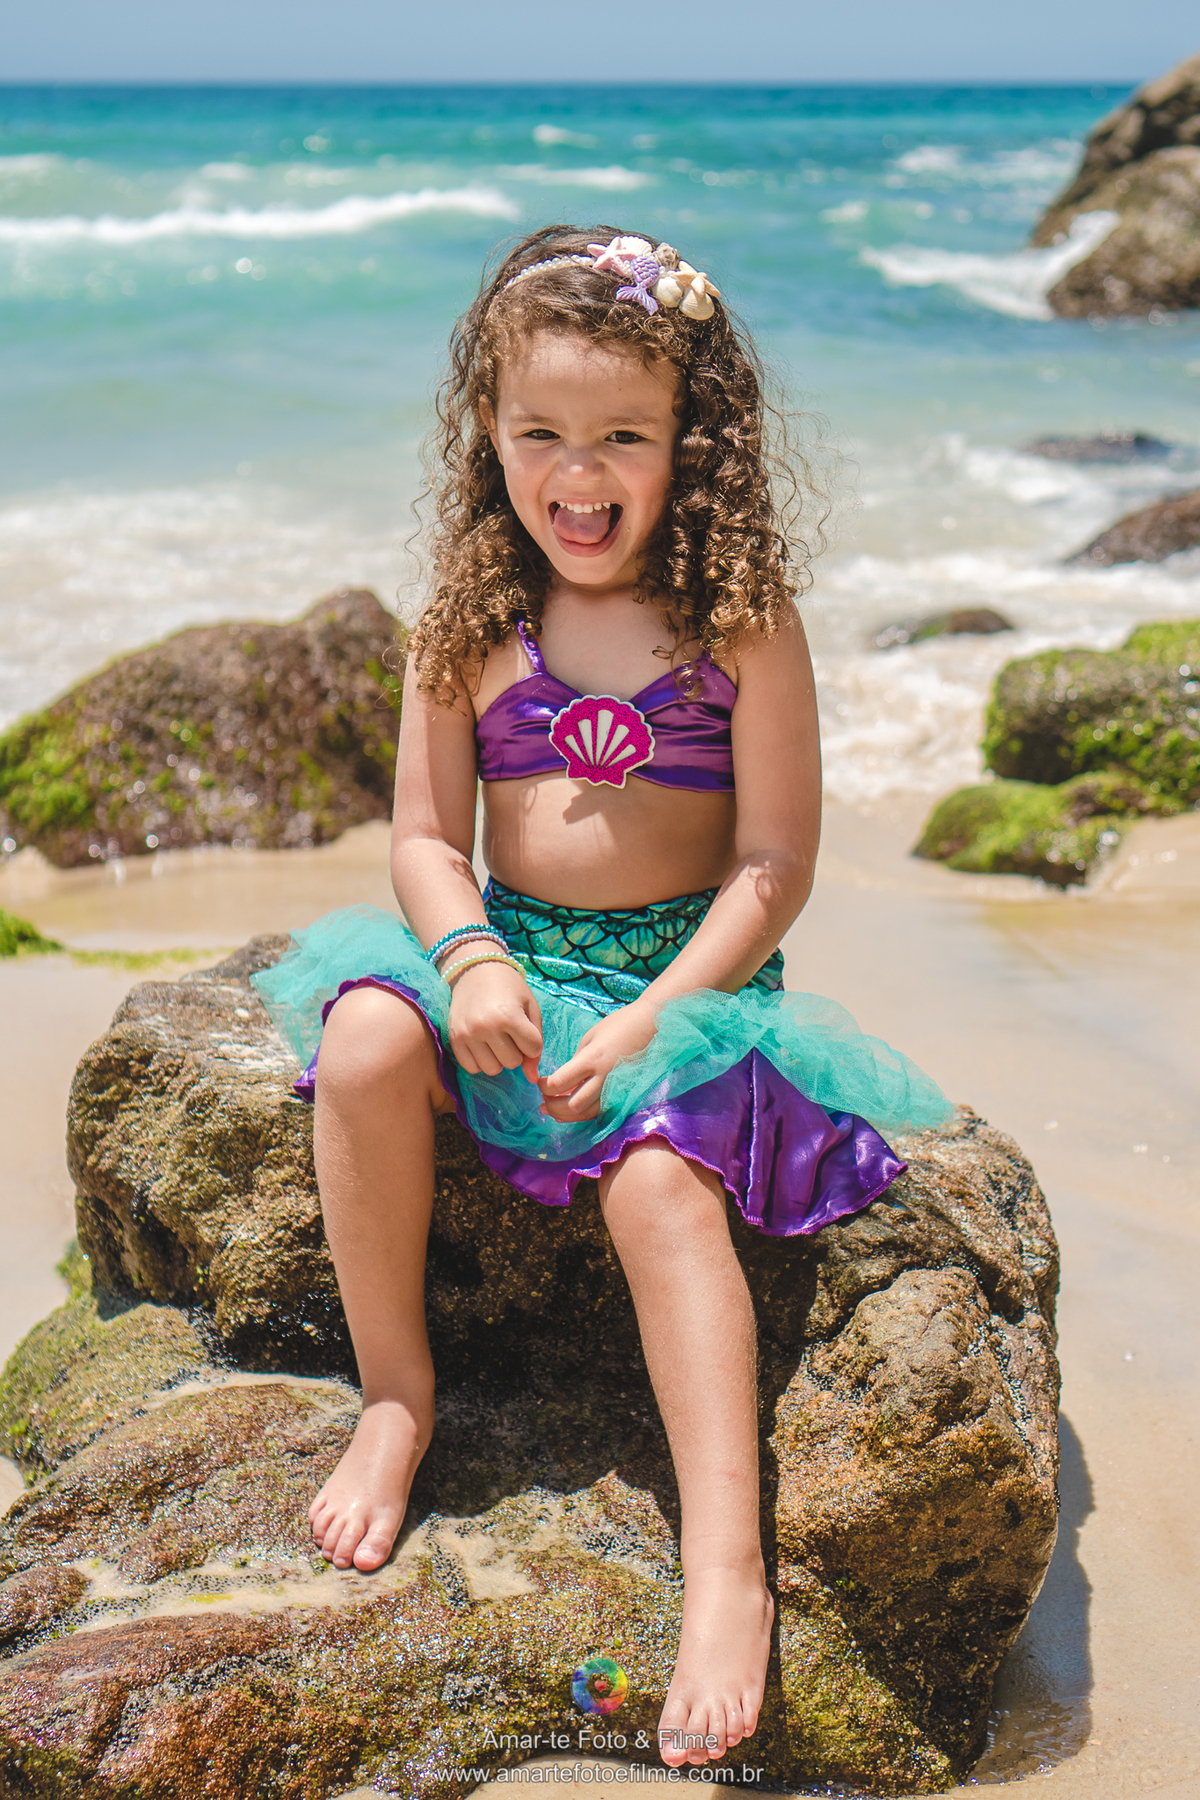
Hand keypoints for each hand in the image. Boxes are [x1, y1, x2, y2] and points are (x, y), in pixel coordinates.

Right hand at [448, 962, 542, 1078]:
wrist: (475, 971)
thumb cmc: (509, 988)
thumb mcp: (530, 1008)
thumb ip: (536, 1043)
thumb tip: (533, 1079)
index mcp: (509, 1015)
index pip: (533, 1048)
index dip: (533, 1041)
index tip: (525, 1028)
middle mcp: (486, 1027)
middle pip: (513, 1062)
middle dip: (516, 1051)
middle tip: (509, 1032)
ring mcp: (468, 1034)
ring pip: (493, 1069)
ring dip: (498, 1058)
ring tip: (496, 1038)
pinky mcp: (454, 1039)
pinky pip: (472, 1068)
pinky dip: (480, 1060)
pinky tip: (482, 1044)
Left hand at [537, 1001, 657, 1122]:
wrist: (652, 1026)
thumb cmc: (619, 1026)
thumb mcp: (590, 1038)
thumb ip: (576, 1061)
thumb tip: (563, 1081)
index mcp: (592, 1059)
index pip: (561, 1082)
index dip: (545, 1086)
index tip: (540, 1082)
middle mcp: (604, 1078)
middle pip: (572, 1105)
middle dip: (553, 1106)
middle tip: (543, 1100)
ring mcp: (616, 1088)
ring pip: (586, 1113)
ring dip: (566, 1115)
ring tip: (552, 1109)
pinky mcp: (624, 1093)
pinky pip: (600, 1111)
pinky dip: (583, 1114)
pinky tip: (572, 1111)